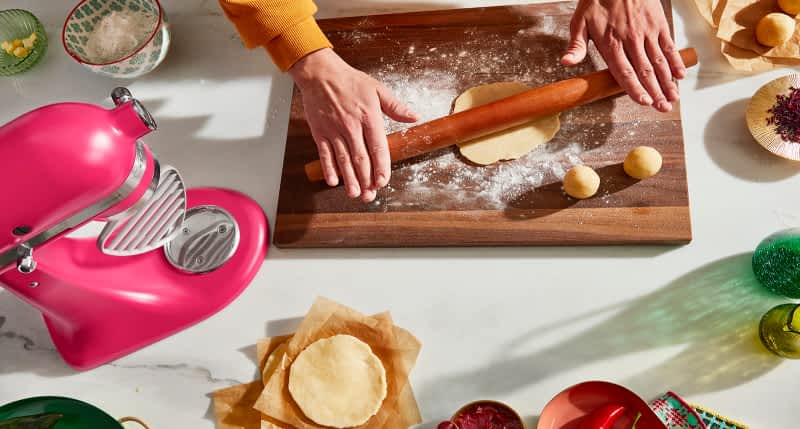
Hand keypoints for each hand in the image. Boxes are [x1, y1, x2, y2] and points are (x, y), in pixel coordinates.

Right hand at [289, 48, 418, 201]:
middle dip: (366, 180)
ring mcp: (334, 131)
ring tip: (355, 194)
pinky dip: (329, 169)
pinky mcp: (320, 133)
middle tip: (370, 196)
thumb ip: (396, 107)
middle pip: (361, 159)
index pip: (377, 148)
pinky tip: (333, 181)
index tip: (383, 181)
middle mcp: (351, 127)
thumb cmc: (350, 81)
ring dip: (350, 179)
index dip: (381, 167)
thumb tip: (414, 117)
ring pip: (343, 160)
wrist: (321, 74)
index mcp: (369, 118)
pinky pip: (325, 154)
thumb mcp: (377, 90)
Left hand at [561, 0, 686, 111]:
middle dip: (655, 92)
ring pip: (659, 61)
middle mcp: (631, 40)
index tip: (643, 102)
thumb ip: (576, 45)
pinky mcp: (658, 24)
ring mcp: (647, 33)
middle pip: (645, 71)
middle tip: (663, 109)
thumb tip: (566, 63)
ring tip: (673, 98)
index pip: (624, 71)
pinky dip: (676, 61)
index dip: (634, 89)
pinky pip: (669, 46)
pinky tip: (680, 75)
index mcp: (611, 43)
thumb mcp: (580, 22)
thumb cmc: (597, 1)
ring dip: (667, 82)